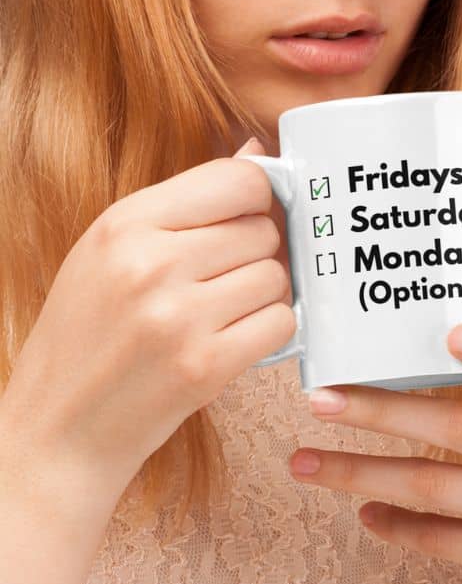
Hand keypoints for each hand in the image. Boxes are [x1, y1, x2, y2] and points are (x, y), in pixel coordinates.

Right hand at [0, 137, 294, 500]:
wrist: (58, 431)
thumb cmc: (87, 335)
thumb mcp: (111, 252)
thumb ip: (185, 202)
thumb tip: (258, 152)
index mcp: (124, 224)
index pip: (238, 180)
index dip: (257, 199)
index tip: (248, 219)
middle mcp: (151, 264)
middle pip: (262, 230)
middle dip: (256, 254)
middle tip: (223, 281)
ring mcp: (179, 317)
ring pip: (276, 277)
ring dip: (263, 296)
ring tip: (222, 314)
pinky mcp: (205, 366)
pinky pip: (280, 324)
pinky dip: (269, 332)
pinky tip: (233, 341)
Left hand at [288, 323, 461, 583]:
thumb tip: (445, 344)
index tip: (452, 330)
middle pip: (460, 429)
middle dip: (380, 411)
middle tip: (320, 400)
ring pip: (437, 488)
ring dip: (362, 475)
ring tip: (306, 463)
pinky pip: (450, 542)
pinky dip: (400, 527)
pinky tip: (364, 514)